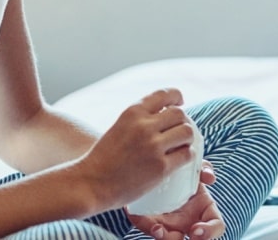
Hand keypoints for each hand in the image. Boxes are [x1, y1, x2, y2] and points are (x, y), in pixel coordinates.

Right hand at [75, 88, 196, 212]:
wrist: (90, 184)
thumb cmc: (103, 158)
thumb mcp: (119, 127)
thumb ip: (139, 120)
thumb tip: (165, 116)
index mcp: (133, 112)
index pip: (165, 94)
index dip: (176, 97)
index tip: (179, 103)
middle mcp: (144, 126)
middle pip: (180, 115)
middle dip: (183, 122)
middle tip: (179, 132)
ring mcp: (153, 146)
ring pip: (187, 133)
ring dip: (187, 139)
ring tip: (181, 146)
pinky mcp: (161, 167)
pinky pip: (187, 155)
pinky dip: (187, 156)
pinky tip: (180, 159)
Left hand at [128, 171, 224, 239]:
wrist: (157, 167)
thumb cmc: (182, 171)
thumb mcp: (195, 167)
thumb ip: (204, 169)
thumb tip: (210, 178)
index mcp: (204, 211)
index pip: (216, 226)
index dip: (209, 232)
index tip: (196, 230)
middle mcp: (188, 222)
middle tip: (178, 237)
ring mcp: (169, 225)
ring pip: (169, 238)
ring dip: (164, 237)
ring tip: (158, 229)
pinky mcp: (149, 220)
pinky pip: (147, 226)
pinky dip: (145, 224)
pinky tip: (142, 218)